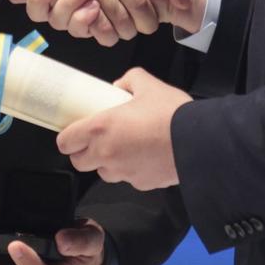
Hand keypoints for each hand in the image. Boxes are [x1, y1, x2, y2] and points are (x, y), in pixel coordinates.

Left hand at [56, 69, 189, 190]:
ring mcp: (123, 172)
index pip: (65, 142)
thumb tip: (120, 86)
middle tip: (98, 139)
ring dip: (107, 162)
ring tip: (125, 147)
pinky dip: (131, 169)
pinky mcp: (140, 184)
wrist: (199, 142)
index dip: (68, 137)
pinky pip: (127, 178)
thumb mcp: (149, 85)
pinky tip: (145, 156)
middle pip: (79, 162)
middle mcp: (106, 153)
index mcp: (101, 128)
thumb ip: (130, 80)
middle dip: (84, 152)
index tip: (74, 132)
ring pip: (103, 172)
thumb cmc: (172, 114)